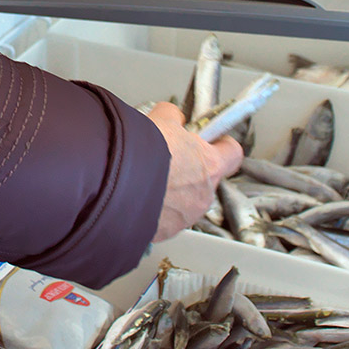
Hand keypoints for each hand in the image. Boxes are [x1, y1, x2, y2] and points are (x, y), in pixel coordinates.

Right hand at [148, 102, 243, 242]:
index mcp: (210, 165)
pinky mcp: (165, 232)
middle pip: (206, 179)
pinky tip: (137, 196)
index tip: (210, 140)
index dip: (221, 145)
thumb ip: (173, 117)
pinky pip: (165, 219)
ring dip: (172, 192)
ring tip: (148, 180)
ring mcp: (185, 217)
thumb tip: (172, 116)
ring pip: (185, 201)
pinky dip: (155, 210)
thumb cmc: (143, 153)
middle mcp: (204, 195)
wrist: (115, 184)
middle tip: (167, 159)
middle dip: (189, 170)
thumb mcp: (160, 120)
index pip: (233, 153)